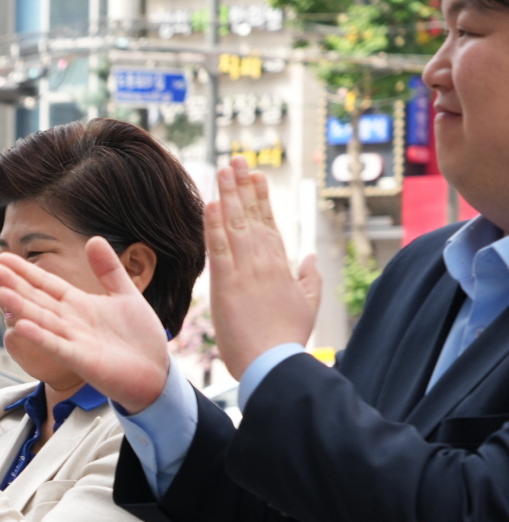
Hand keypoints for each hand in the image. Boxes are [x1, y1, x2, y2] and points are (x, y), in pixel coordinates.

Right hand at [0, 238, 171, 411]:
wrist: (155, 372)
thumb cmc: (139, 337)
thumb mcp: (126, 294)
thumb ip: (108, 269)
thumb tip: (94, 239)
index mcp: (80, 304)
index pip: (46, 284)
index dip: (26, 271)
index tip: (4, 257)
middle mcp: (71, 321)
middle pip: (38, 299)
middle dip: (15, 284)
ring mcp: (73, 340)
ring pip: (42, 320)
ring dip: (21, 307)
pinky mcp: (81, 360)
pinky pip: (56, 346)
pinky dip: (40, 337)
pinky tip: (23, 326)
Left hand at [206, 157, 320, 378]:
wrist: (273, 363)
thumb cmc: (288, 338)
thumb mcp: (309, 303)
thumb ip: (309, 276)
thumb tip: (310, 256)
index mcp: (281, 264)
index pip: (268, 222)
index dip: (261, 197)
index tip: (255, 174)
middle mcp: (264, 261)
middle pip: (251, 216)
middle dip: (243, 186)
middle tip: (236, 159)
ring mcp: (245, 271)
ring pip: (234, 225)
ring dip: (227, 195)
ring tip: (223, 169)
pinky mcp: (225, 285)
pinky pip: (218, 249)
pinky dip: (213, 226)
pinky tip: (211, 202)